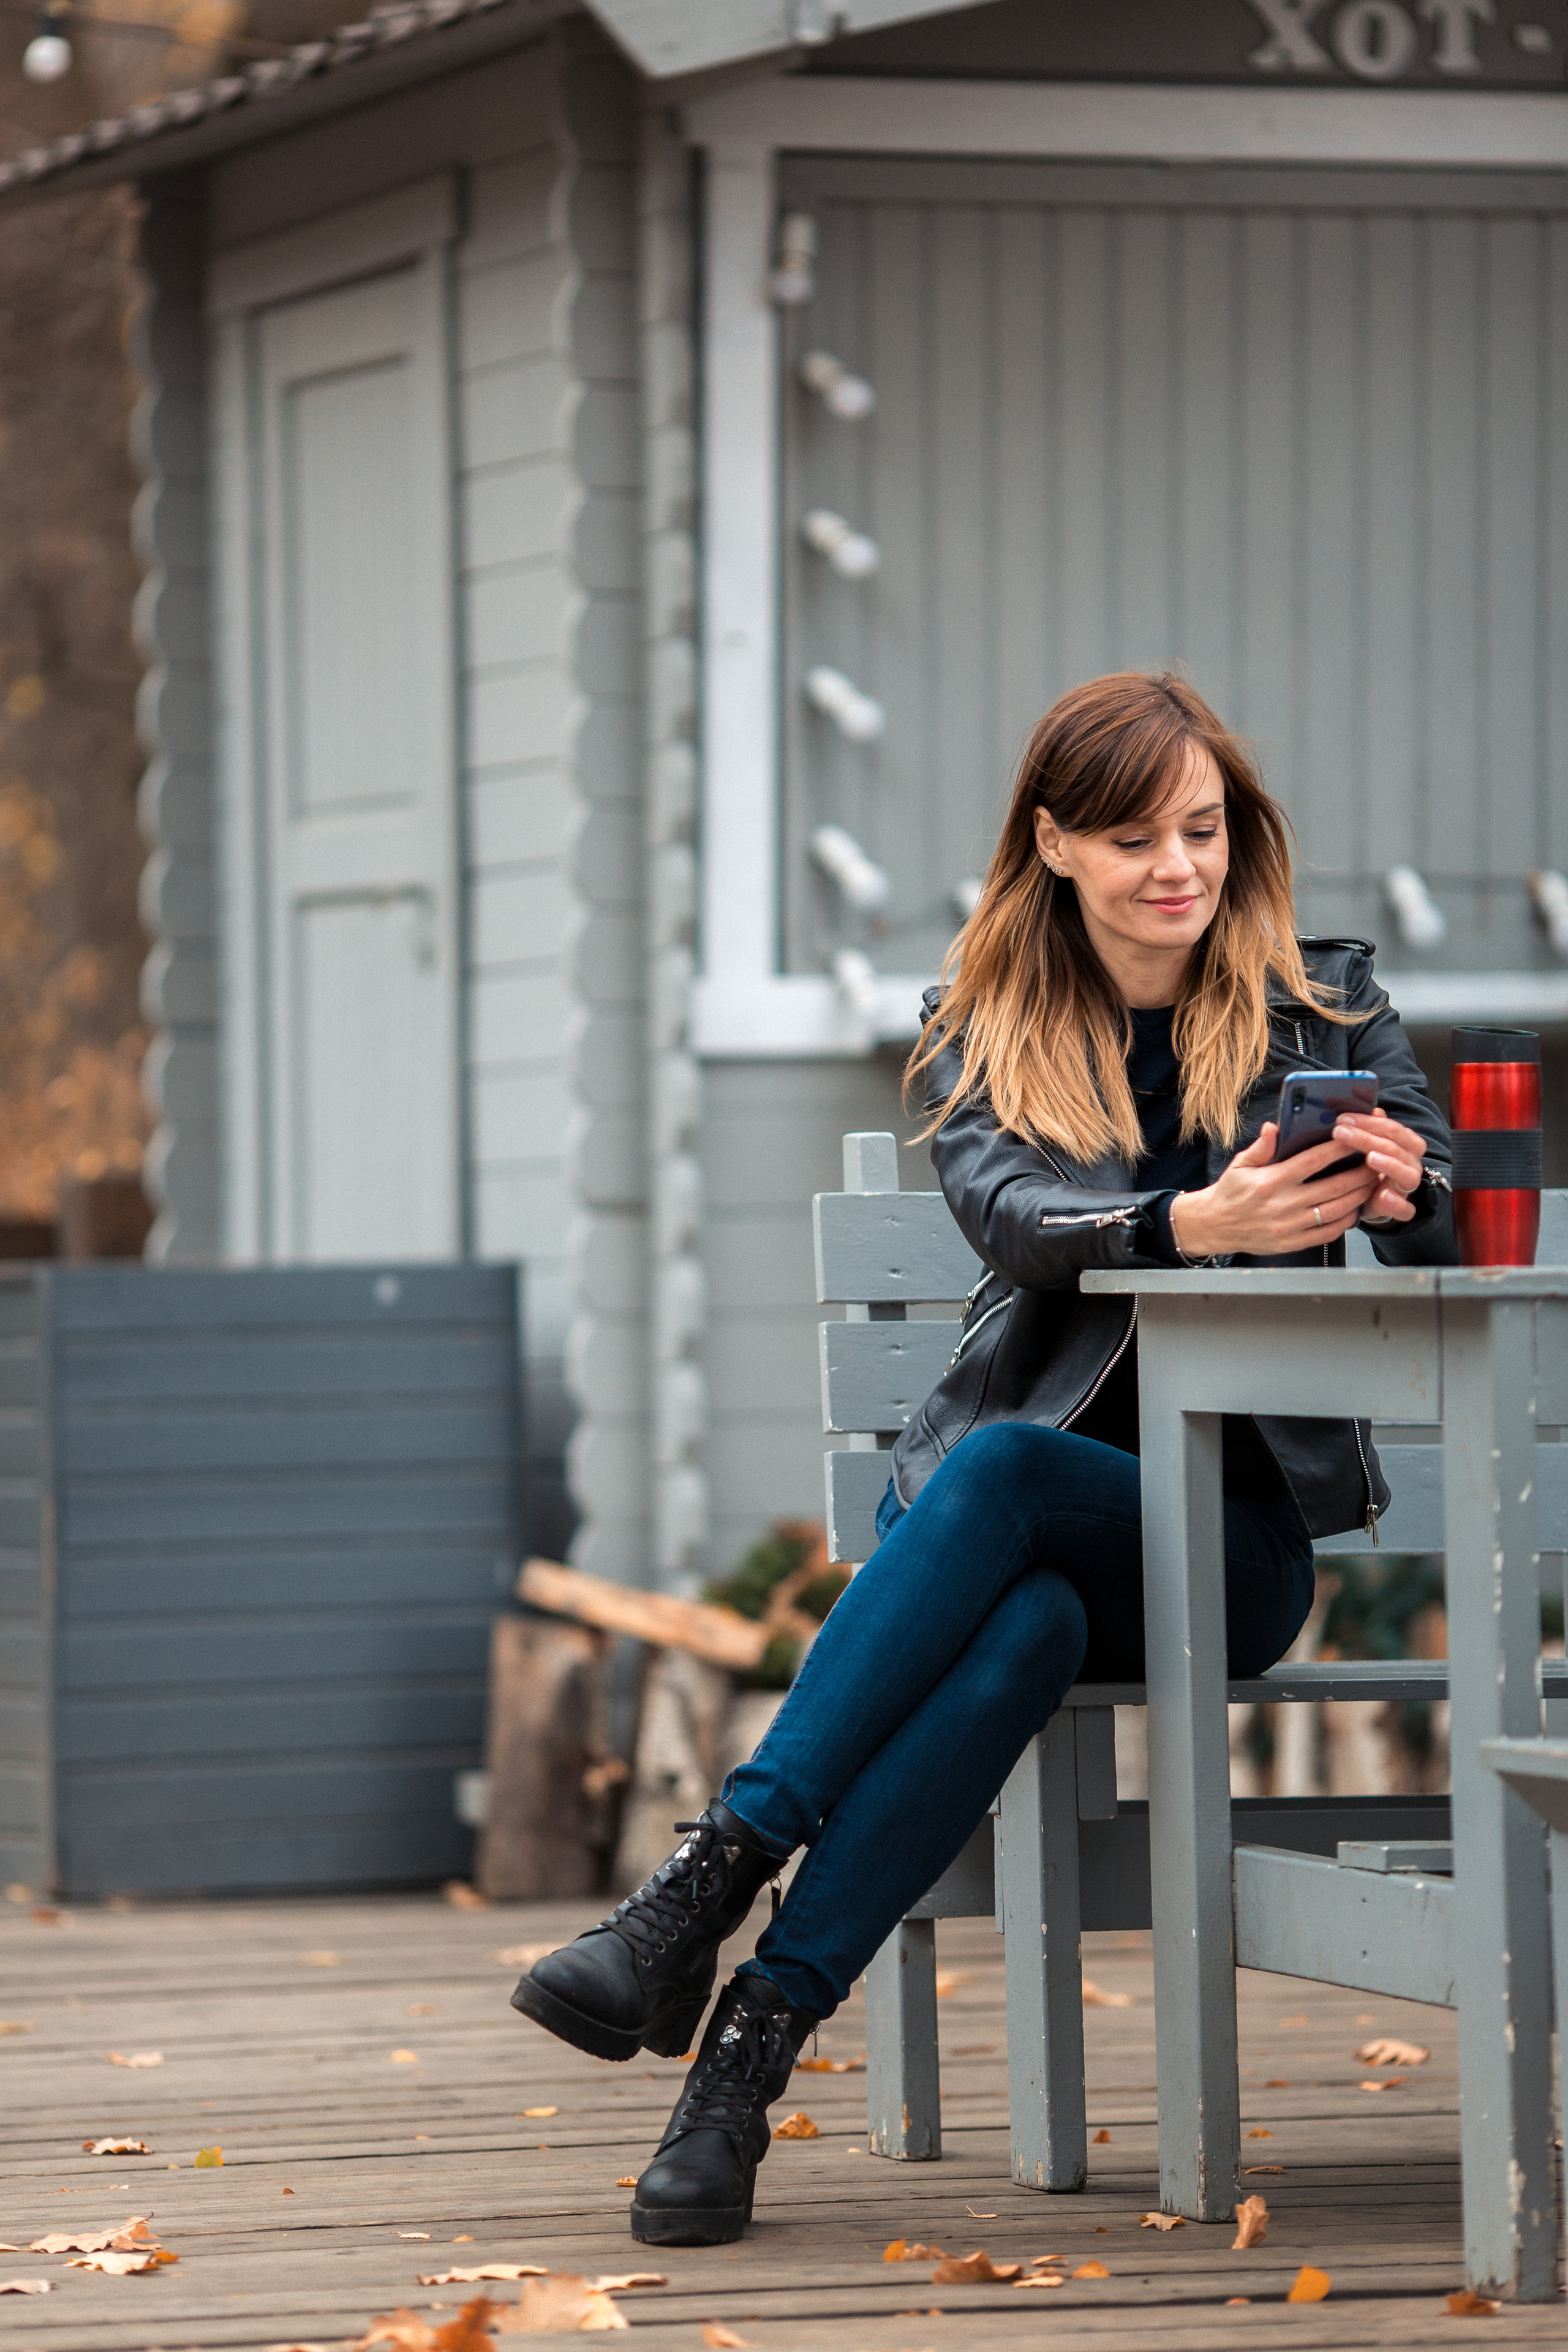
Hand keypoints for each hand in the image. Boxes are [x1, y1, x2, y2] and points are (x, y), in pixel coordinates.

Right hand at [1168, 1122, 1379, 1259]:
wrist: (1213, 1226)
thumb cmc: (1229, 1194)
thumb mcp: (1239, 1165)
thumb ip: (1261, 1147)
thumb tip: (1275, 1127)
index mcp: (1270, 1181)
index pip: (1313, 1161)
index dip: (1339, 1149)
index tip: (1356, 1138)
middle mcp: (1282, 1205)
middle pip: (1333, 1187)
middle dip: (1360, 1173)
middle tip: (1377, 1162)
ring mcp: (1289, 1226)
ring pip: (1335, 1211)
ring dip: (1358, 1197)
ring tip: (1372, 1184)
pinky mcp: (1292, 1243)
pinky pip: (1327, 1233)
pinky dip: (1345, 1221)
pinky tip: (1355, 1210)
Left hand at [1328, 1107, 1427, 1225]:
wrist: (1372, 1200)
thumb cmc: (1369, 1169)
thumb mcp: (1367, 1145)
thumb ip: (1368, 1126)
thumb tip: (1365, 1102)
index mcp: (1405, 1145)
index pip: (1393, 1128)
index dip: (1369, 1121)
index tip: (1342, 1118)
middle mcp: (1411, 1163)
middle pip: (1397, 1147)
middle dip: (1368, 1138)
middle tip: (1340, 1132)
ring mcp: (1408, 1187)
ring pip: (1407, 1174)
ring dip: (1388, 1164)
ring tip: (1369, 1157)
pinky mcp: (1402, 1209)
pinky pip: (1406, 1209)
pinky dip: (1396, 1203)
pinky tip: (1383, 1195)